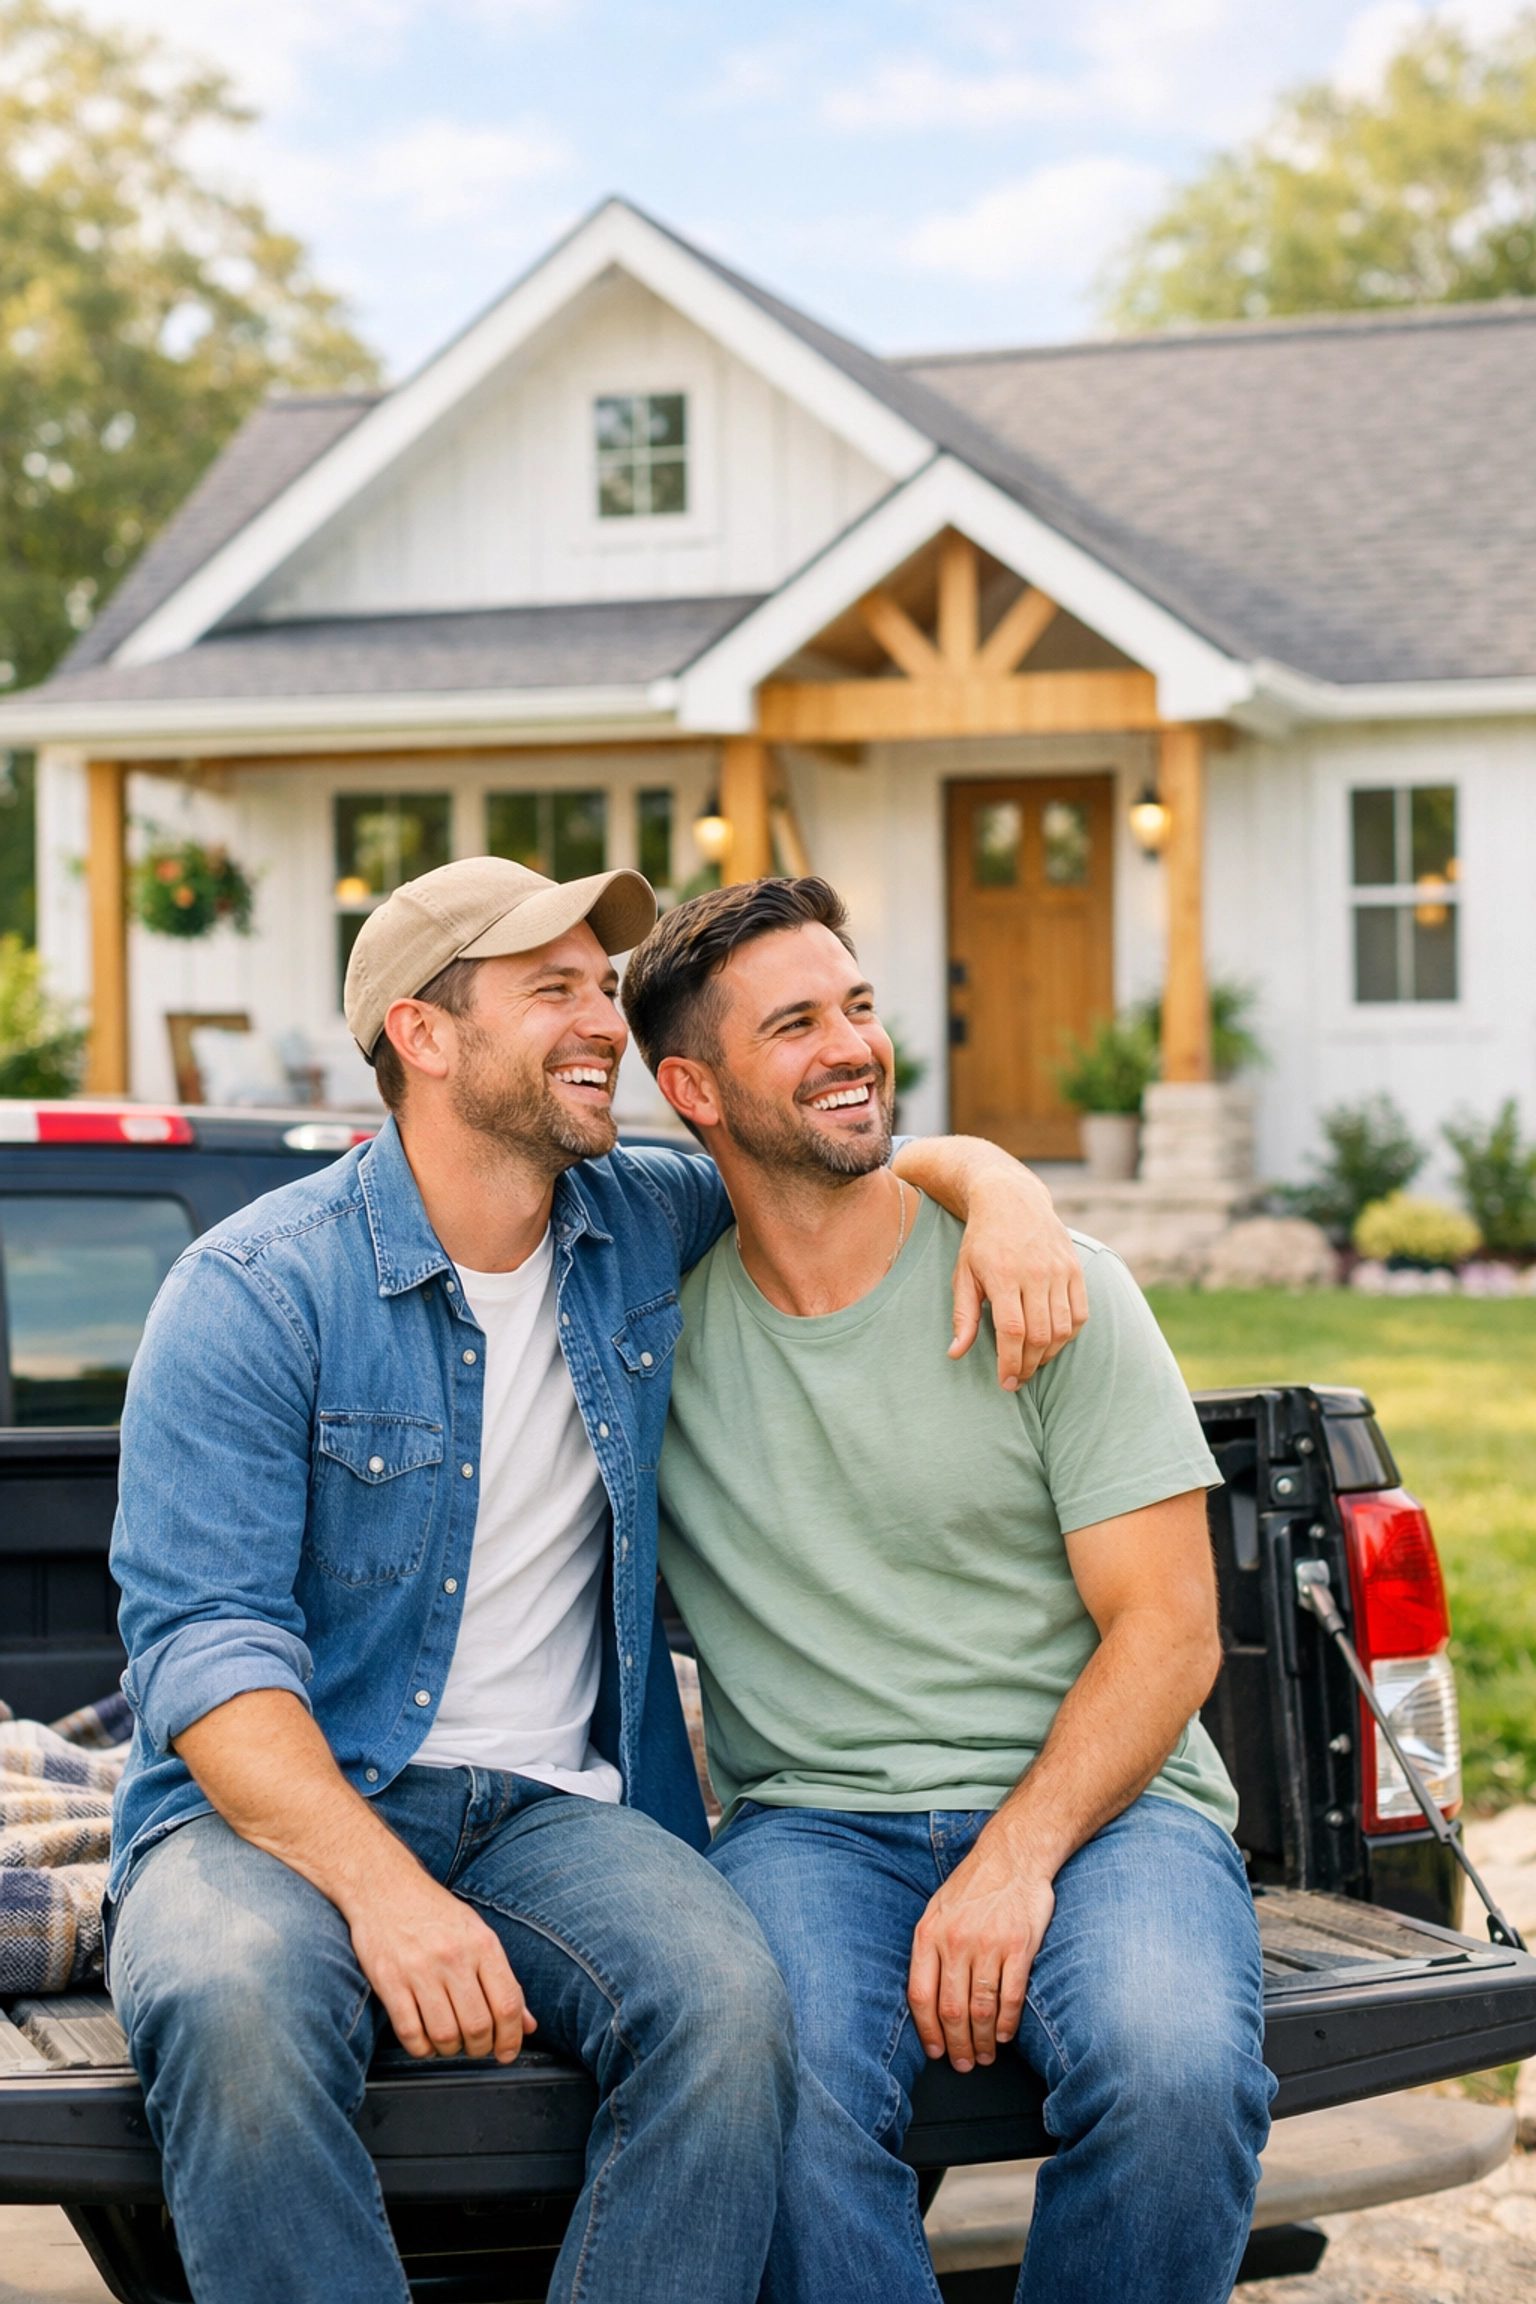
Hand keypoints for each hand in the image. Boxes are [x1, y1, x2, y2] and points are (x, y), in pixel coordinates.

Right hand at [346, 1865, 536, 2065]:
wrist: (385, 1886)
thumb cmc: (434, 1912)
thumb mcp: (477, 1934)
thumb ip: (503, 1980)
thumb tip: (527, 2023)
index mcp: (482, 1943)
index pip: (508, 2004)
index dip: (512, 2038)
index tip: (507, 2052)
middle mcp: (454, 1956)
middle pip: (478, 2026)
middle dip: (480, 2048)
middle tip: (475, 2047)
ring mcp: (419, 1969)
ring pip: (445, 2035)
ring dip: (450, 2050)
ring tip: (449, 2041)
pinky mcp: (389, 1981)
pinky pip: (410, 2033)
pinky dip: (421, 2048)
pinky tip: (424, 2040)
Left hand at [907, 1831, 1054, 2070]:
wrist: (1013, 1855)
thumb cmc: (974, 1886)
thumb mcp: (937, 1910)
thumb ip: (930, 1950)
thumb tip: (926, 1998)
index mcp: (929, 1933)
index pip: (921, 1995)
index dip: (927, 2031)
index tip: (936, 2052)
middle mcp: (956, 1941)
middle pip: (951, 2010)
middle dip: (957, 2045)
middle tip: (964, 2063)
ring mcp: (988, 1944)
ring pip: (981, 2009)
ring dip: (982, 2041)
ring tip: (985, 2055)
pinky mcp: (1019, 1946)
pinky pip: (1010, 1997)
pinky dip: (1006, 2023)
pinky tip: (1004, 2034)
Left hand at [949, 1172, 1087, 1390]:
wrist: (1011, 1199)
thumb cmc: (981, 1241)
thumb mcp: (963, 1274)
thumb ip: (963, 1316)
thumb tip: (955, 1354)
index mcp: (1003, 1275)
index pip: (1012, 1331)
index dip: (1010, 1363)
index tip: (1005, 1383)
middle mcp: (1035, 1273)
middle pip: (1040, 1335)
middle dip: (1028, 1365)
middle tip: (1016, 1379)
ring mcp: (1059, 1270)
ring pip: (1062, 1328)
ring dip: (1048, 1354)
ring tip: (1031, 1363)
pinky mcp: (1075, 1269)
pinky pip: (1080, 1313)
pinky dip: (1069, 1335)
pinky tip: (1052, 1342)